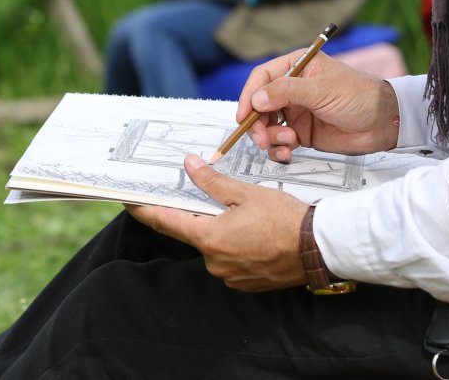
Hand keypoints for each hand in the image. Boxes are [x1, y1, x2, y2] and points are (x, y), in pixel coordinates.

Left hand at [128, 154, 308, 291]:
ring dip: (222, 231)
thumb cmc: (286, 219)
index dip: (144, 210)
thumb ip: (213, 182)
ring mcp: (230, 276)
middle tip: (220, 200)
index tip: (128, 201)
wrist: (320, 249)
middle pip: (195, 233)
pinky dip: (237, 246)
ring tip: (249, 217)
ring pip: (215, 246)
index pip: (166, 222)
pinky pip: (231, 261)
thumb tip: (190, 165)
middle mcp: (215, 262)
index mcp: (210, 238)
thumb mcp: (246, 193)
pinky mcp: (245, 284)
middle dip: (202, 215)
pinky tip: (256, 234)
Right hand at [237, 51, 399, 160]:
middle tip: (262, 139)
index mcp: (296, 67)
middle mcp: (292, 89)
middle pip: (259, 105)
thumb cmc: (360, 96)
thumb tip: (256, 99)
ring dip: (269, 137)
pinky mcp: (301, 133)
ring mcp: (296, 111)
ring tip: (287, 143)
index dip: (248, 96)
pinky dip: (279, 149)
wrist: (384, 123)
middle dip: (257, 123)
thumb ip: (287, 92)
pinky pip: (280, 142)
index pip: (262, 78)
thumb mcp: (322, 90)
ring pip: (267, 125)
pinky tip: (288, 153)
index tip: (243, 116)